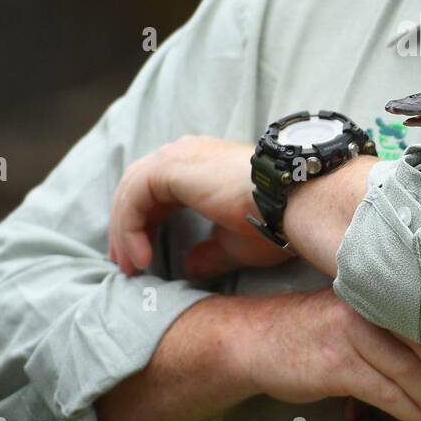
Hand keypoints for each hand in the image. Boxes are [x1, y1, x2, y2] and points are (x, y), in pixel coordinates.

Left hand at [107, 136, 291, 275]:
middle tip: (125, 265)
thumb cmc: (277, 218)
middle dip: (127, 227)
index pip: (158, 189)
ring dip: (125, 231)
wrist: (294, 200)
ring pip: (131, 190)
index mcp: (203, 166)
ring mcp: (179, 156)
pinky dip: (130, 228)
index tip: (143, 259)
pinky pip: (134, 197)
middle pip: (138, 187)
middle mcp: (188, 153)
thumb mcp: (238, 243)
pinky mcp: (171, 167)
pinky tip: (141, 257)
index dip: (144, 223)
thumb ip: (210, 252)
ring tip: (131, 267)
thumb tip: (190, 267)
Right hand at [248, 289, 420, 420]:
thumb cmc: (319, 329)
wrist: (258, 339)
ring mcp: (352, 333)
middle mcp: (370, 305)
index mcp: (381, 288)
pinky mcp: (337, 364)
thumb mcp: (359, 312)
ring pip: (411, 371)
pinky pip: (385, 391)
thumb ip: (397, 320)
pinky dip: (410, 410)